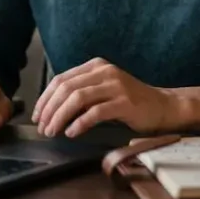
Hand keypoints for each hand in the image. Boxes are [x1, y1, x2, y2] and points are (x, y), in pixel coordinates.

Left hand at [32, 58, 180, 137]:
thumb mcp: (102, 91)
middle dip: (49, 110)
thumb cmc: (130, 102)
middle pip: (66, 88)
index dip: (44, 99)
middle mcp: (105, 71)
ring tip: (53, 132)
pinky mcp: (125, 102)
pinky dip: (79, 123)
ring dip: (60, 117)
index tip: (37, 116)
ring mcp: (116, 86)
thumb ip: (81, 93)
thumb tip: (50, 109)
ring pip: (77, 98)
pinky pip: (95, 112)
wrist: (162, 106)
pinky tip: (72, 132)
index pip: (61, 79)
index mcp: (96, 66)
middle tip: (42, 128)